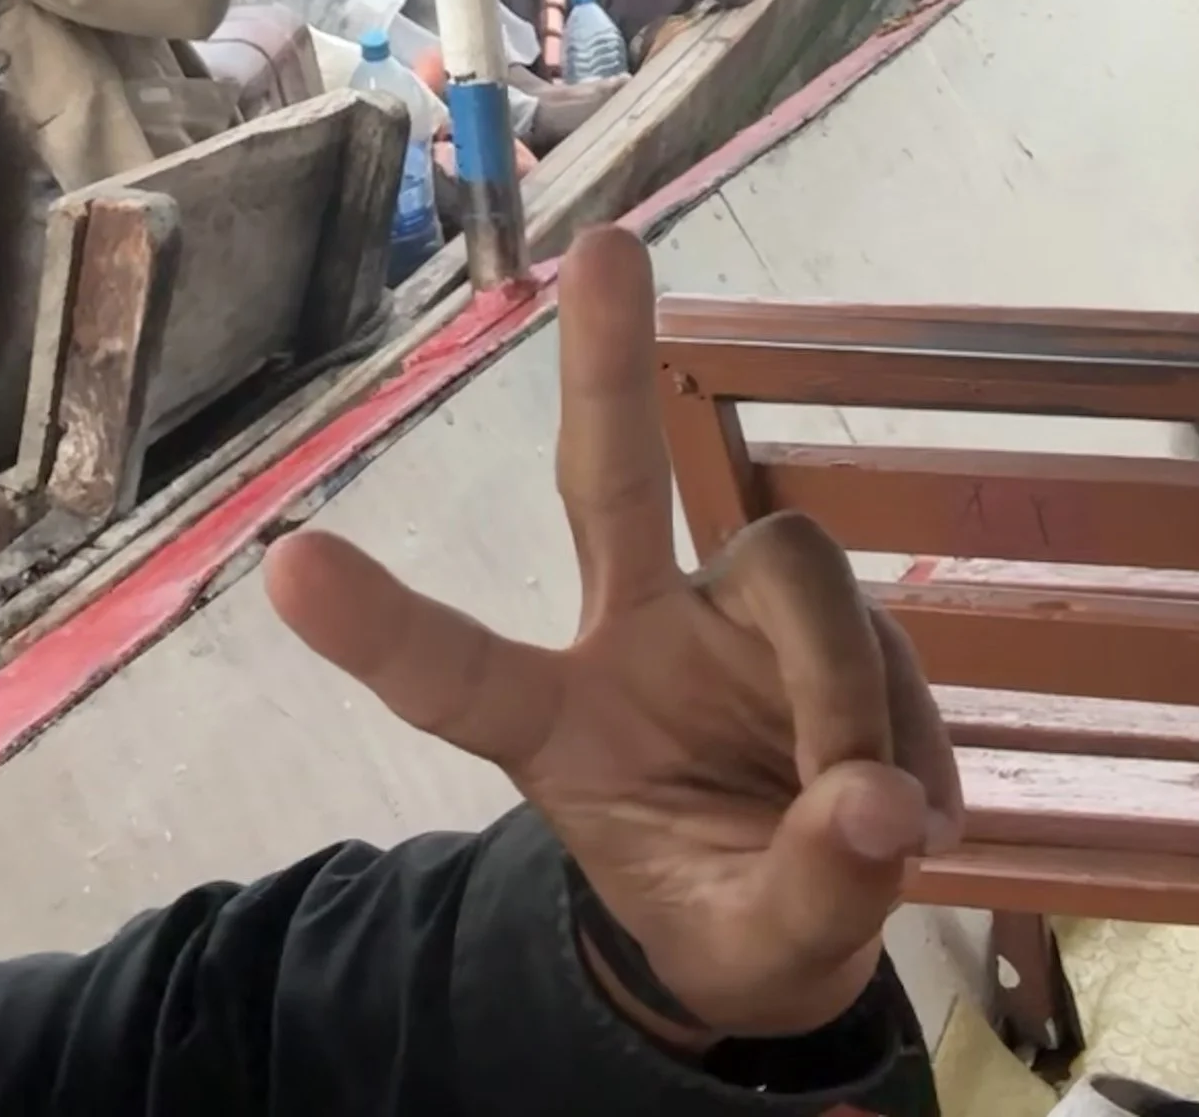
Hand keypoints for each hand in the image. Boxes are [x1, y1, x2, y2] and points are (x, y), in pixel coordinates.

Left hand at [265, 228, 957, 1043]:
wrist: (801, 933)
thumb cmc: (724, 918)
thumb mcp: (755, 953)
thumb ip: (811, 888)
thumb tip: (877, 800)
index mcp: (555, 726)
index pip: (452, 675)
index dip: (376, 624)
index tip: (287, 564)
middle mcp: (632, 633)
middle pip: (606, 478)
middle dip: (605, 360)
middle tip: (606, 245)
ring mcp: (728, 614)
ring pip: (794, 573)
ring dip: (845, 692)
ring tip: (877, 819)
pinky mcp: (819, 621)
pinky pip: (879, 633)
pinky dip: (905, 727)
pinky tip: (911, 807)